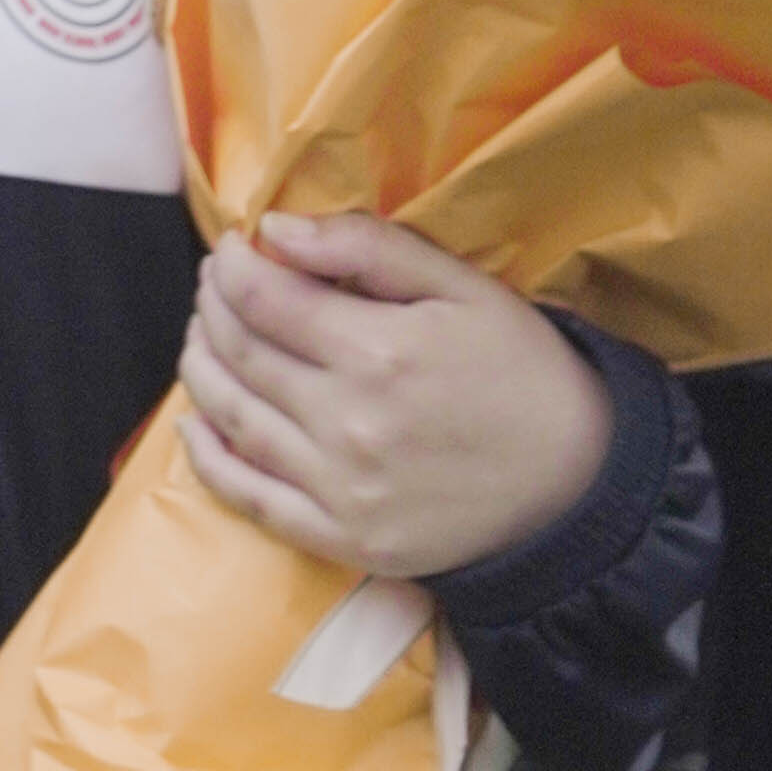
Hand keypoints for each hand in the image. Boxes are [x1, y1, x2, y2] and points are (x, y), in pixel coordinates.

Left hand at [180, 212, 611, 581]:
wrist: (577, 485)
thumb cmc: (522, 373)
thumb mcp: (464, 288)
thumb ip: (367, 250)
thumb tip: (276, 230)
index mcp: (380, 353)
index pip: (266, 299)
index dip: (233, 268)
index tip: (230, 249)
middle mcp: (348, 424)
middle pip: (242, 354)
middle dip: (213, 309)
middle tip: (214, 286)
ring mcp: (340, 490)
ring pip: (233, 419)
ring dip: (201, 370)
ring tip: (202, 337)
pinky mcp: (342, 539)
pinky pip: (250, 498)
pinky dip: (208, 458)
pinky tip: (194, 424)